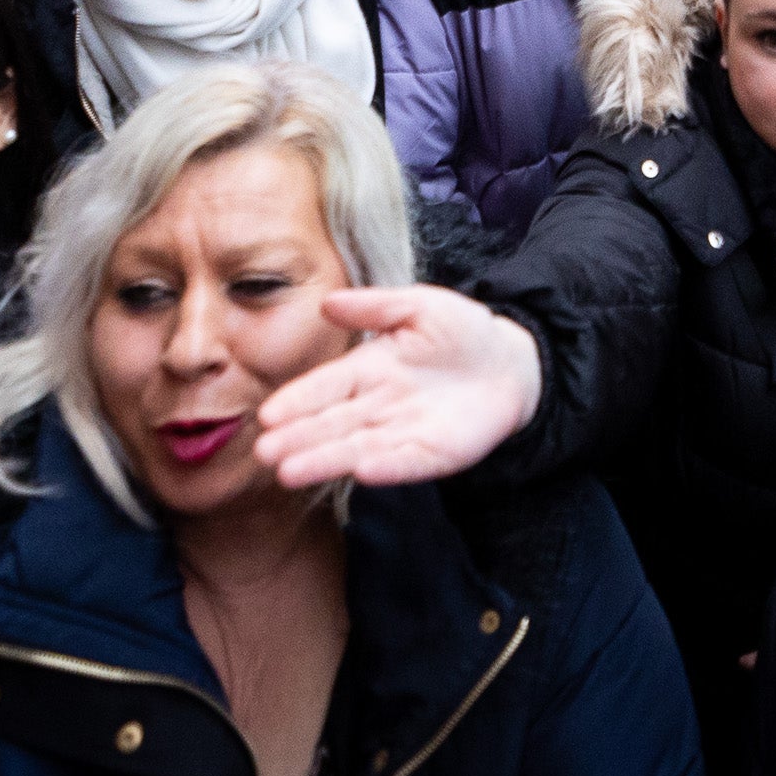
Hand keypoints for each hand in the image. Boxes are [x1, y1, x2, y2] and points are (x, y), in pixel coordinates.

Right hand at [253, 286, 543, 488]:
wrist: (511, 363)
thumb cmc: (460, 331)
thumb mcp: (419, 306)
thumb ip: (375, 305)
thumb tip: (327, 302)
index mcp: (369, 368)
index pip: (326, 386)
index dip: (298, 400)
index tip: (268, 415)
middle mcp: (378, 405)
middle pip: (332, 424)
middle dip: (298, 438)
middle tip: (265, 452)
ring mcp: (403, 432)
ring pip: (357, 449)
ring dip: (325, 461)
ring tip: (289, 473)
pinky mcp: (433, 454)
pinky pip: (406, 462)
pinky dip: (385, 467)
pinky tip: (361, 472)